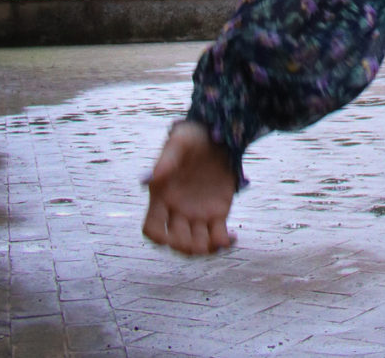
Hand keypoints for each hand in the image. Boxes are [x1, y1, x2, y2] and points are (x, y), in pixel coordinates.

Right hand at [142, 120, 236, 253]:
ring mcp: (197, 215)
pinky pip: (217, 237)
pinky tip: (233, 238)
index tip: (168, 237)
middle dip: (184, 246)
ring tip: (218, 241)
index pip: (152, 228)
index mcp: (162, 197)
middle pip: (175, 242)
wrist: (218, 134)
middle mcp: (176, 211)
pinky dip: (223, 243)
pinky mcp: (217, 213)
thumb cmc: (193, 136)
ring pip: (196, 244)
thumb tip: (152, 178)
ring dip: (204, 250)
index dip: (157, 237)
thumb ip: (167, 159)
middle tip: (198, 242)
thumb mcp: (180, 141)